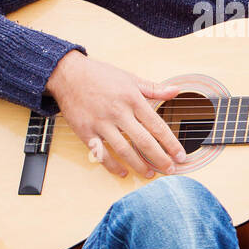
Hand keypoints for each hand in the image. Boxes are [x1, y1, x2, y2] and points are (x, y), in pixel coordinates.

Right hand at [46, 50, 186, 179]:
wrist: (68, 74)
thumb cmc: (100, 75)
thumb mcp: (130, 78)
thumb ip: (154, 88)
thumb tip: (176, 90)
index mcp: (132, 99)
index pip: (156, 125)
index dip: (170, 143)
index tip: (180, 155)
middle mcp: (118, 112)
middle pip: (143, 141)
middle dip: (159, 158)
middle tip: (170, 169)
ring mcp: (101, 124)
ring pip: (123, 150)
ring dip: (138, 165)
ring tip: (149, 173)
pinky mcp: (86, 132)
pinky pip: (101, 154)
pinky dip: (112, 166)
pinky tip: (123, 172)